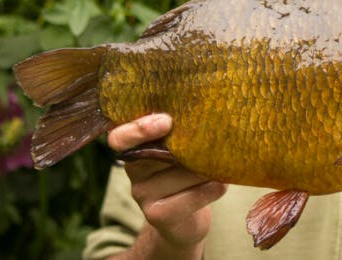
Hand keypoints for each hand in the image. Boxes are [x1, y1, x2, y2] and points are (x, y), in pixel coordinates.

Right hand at [107, 114, 226, 254]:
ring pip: (179, 174)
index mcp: (135, 147)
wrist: (185, 220)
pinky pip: (189, 197)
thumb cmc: (185, 173)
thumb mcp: (179, 150)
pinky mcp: (156, 215)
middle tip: (209, 139)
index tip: (166, 121)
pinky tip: (221, 184)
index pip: (120, 137)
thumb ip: (181, 135)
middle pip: (160, 152)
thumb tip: (207, 119)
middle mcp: (134, 170)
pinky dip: (210, 189)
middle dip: (186, 146)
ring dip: (205, 169)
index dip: (138, 129)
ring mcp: (142, 194)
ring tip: (221, 164)